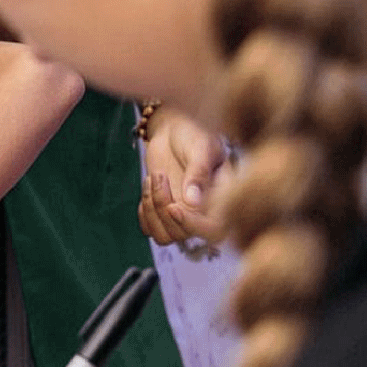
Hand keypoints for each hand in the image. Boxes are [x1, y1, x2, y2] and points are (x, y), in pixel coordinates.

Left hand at [137, 105, 232, 246]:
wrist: (174, 130)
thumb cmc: (193, 134)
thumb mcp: (201, 148)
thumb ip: (198, 173)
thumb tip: (194, 203)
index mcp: (223, 199)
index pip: (214, 231)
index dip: (193, 226)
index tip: (173, 208)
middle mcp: (204, 213)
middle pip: (183, 235)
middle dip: (162, 206)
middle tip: (159, 175)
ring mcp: (184, 215)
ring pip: (163, 236)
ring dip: (150, 209)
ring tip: (152, 179)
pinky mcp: (163, 213)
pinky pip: (149, 229)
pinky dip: (143, 211)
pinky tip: (148, 186)